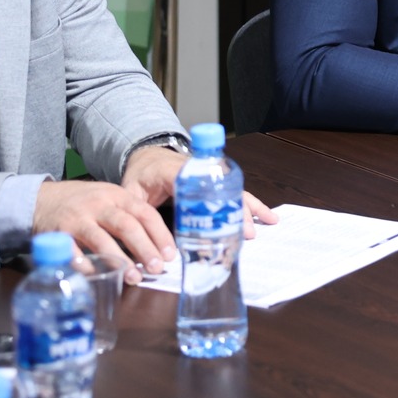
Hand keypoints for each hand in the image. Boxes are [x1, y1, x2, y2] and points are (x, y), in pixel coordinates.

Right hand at [34, 179, 173, 276]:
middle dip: (145, 249)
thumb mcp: (109, 198)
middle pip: (126, 226)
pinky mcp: (58, 233)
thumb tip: (158, 246)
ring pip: (102, 239)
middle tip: (157, 268)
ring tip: (134, 277)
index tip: (170, 255)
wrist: (42, 198)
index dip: (160, 234)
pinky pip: (73, 251)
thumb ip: (130, 216)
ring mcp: (77, 218)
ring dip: (119, 261)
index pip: (144, 213)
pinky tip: (98, 275)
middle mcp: (98, 204)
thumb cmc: (84, 202)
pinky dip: (86, 265)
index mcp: (117, 195)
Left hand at [121, 144, 277, 238]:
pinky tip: (267, 216)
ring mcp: (210, 175)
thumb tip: (140, 241)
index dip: (208, 203)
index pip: (194, 186)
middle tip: (246, 231)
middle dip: (235, 211)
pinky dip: (252, 204)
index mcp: (174, 171)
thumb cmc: (141, 174)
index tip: (218, 219)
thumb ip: (135, 212)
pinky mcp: (216, 182)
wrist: (148, 156)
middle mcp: (198, 171)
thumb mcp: (130, 191)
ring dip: (249, 207)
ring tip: (267, 222)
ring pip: (234, 189)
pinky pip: (236, 191)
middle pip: (221, 190)